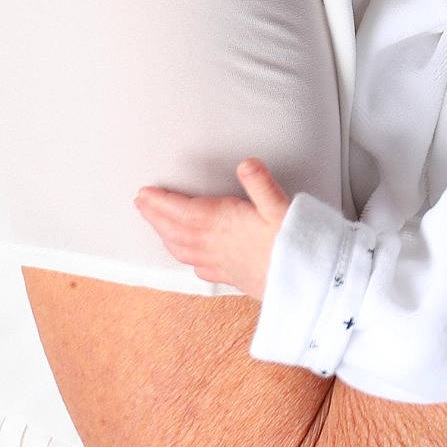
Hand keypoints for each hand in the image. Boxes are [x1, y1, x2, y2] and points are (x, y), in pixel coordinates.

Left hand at [135, 158, 289, 300]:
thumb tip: (246, 164)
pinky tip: (188, 256)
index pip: (183, 211)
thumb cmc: (295, 244)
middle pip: (176, 230)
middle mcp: (215, 245)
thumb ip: (261, 184)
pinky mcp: (231, 276)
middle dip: (156, 216)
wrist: (306, 282)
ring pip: (182, 249)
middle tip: (140, 204)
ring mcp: (221, 263)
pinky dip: (185, 257)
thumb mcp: (282, 207)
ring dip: (165, 236)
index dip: (161, 202)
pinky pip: (197, 265)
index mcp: (223, 224)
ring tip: (155, 225)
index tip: (144, 193)